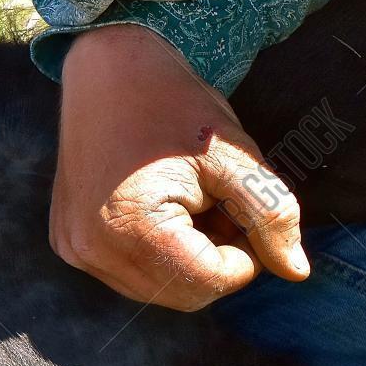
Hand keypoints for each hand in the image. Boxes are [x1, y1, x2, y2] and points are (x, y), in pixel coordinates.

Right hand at [50, 24, 308, 311]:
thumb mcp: (234, 156)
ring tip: (186, 203)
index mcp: (130, 228)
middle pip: (182, 296)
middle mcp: (91, 250)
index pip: (210, 284)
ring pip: (155, 289)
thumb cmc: (175, 104)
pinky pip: (127, 272)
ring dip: (184, 259)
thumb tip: (297, 272)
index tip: (239, 207)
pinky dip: (154, 251)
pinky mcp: (67, 244)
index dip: (244, 254)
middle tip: (216, 204)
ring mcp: (74, 250)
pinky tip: (155, 206)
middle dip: (213, 260)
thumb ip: (271, 215)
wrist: (106, 69)